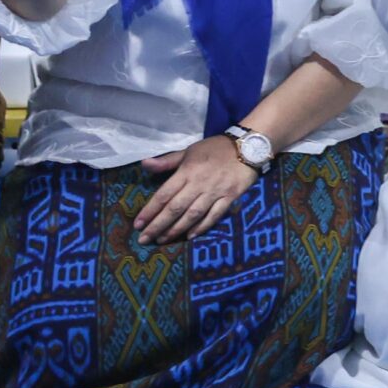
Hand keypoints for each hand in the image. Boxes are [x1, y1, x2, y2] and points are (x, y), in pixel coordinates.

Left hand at [133, 137, 259, 242]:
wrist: (248, 146)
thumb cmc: (215, 148)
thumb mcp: (189, 151)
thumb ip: (167, 161)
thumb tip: (144, 164)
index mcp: (187, 171)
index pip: (164, 194)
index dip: (150, 211)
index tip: (138, 224)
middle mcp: (199, 184)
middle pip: (175, 208)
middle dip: (158, 225)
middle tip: (144, 239)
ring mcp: (215, 192)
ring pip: (193, 215)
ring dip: (176, 230)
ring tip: (162, 240)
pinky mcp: (229, 198)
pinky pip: (214, 216)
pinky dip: (202, 227)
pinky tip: (190, 236)